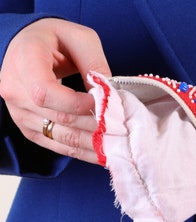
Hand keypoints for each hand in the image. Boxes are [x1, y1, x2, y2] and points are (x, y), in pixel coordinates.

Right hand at [0, 18, 110, 163]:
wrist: (29, 49)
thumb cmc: (55, 39)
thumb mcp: (80, 38)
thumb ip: (95, 64)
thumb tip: (110, 95)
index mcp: (24, 62)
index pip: (47, 93)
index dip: (78, 104)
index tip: (103, 105)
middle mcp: (15, 91)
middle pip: (59, 119)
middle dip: (94, 127)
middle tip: (123, 131)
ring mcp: (20, 114)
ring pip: (60, 137)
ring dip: (91, 144)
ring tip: (117, 146)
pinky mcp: (30, 128)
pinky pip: (57, 145)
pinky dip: (81, 151)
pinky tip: (100, 152)